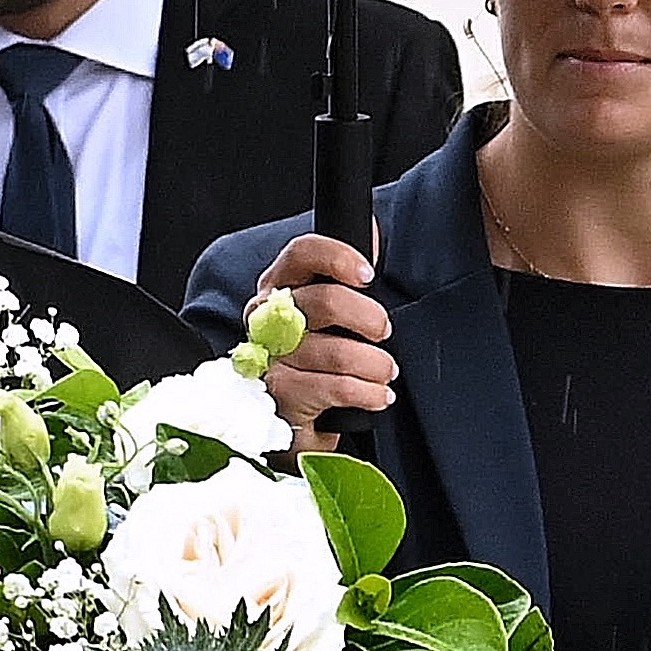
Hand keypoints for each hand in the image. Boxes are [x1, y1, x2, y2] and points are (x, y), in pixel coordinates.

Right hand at [249, 233, 394, 443]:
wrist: (296, 420)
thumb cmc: (317, 361)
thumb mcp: (333, 314)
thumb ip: (346, 276)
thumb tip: (368, 230)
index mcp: (280, 289)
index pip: (302, 254)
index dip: (338, 258)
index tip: (367, 276)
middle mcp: (267, 319)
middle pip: (325, 302)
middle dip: (370, 319)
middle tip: (381, 332)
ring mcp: (270, 358)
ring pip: (337, 352)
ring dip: (375, 366)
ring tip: (382, 373)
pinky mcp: (279, 396)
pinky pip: (337, 388)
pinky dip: (368, 394)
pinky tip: (374, 395)